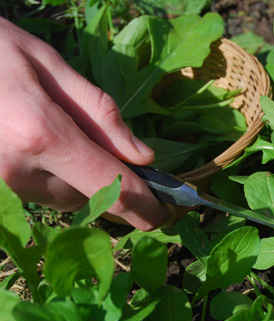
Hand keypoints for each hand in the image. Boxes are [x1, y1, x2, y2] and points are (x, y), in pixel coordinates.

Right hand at [0, 17, 174, 229]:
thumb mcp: (48, 65)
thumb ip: (100, 114)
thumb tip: (142, 157)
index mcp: (42, 134)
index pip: (112, 188)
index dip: (146, 207)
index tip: (167, 213)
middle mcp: (16, 169)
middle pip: (88, 197)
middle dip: (105, 178)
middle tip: (101, 143)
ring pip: (60, 197)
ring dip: (73, 176)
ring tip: (51, 129)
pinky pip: (33, 192)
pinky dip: (47, 175)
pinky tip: (33, 140)